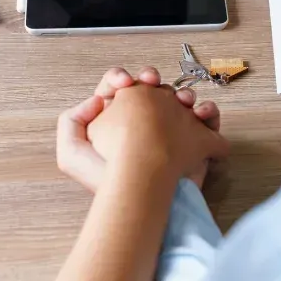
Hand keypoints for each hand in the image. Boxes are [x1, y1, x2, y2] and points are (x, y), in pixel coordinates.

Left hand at [57, 68, 219, 191]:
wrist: (138, 201)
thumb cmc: (105, 180)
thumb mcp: (71, 153)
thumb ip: (73, 119)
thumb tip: (98, 101)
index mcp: (114, 120)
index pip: (117, 88)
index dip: (119, 78)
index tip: (125, 83)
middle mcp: (142, 123)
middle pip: (151, 89)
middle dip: (153, 80)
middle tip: (153, 83)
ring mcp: (169, 132)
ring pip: (179, 100)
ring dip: (183, 94)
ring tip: (183, 101)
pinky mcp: (193, 144)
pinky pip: (205, 120)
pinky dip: (208, 112)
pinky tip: (201, 114)